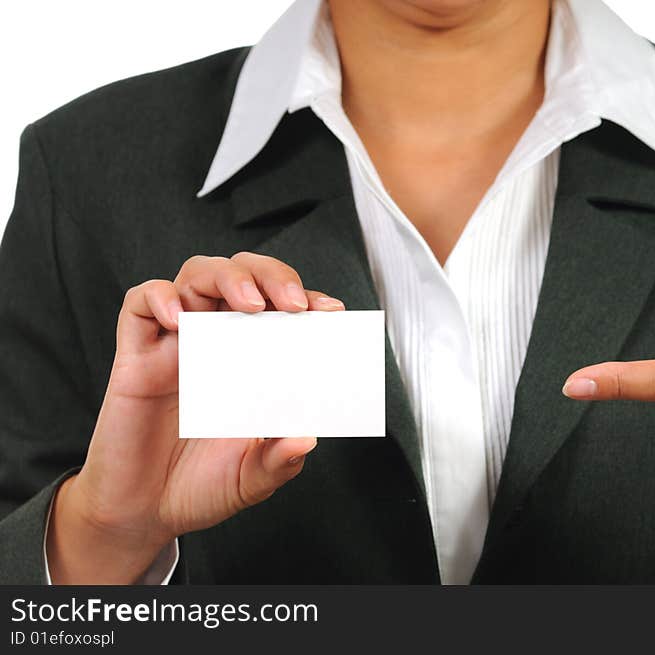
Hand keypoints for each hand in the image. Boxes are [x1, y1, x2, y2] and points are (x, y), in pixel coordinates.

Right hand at [48, 252, 345, 583]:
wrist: (144, 515)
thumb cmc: (200, 485)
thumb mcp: (253, 478)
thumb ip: (279, 460)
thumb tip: (306, 438)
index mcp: (252, 362)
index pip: (281, 309)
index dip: (306, 300)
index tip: (329, 312)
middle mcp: (217, 343)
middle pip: (243, 275)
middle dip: (271, 276)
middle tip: (293, 304)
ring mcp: (176, 345)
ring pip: (197, 276)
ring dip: (227, 277)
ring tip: (249, 304)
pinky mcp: (135, 357)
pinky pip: (138, 304)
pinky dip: (158, 297)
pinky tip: (177, 318)